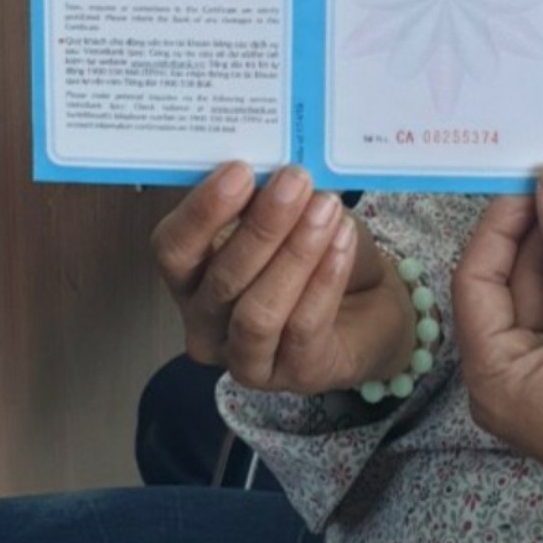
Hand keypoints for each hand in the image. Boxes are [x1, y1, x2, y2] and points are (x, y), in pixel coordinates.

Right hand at [152, 164, 415, 396]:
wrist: (369, 301)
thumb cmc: (314, 249)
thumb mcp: (287, 213)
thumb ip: (265, 195)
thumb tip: (267, 165)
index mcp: (190, 278)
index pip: (173, 250)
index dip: (202, 211)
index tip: (240, 170)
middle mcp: (206, 324)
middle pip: (221, 279)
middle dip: (262, 225)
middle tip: (296, 180)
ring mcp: (246, 359)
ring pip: (258, 311)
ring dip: (295, 253)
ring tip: (325, 208)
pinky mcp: (295, 377)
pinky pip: (304, 327)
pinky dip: (324, 278)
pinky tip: (341, 240)